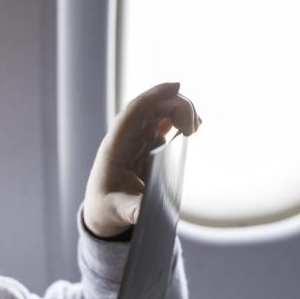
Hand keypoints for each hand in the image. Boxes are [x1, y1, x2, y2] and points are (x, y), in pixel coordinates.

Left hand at [82, 82, 200, 237]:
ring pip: (160, 109)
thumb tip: (144, 212)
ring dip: (180, 110)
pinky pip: (163, 120)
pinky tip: (192, 127)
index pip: (134, 111)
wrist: (104, 208)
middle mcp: (127, 135)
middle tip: (194, 127)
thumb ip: (132, 210)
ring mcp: (138, 136)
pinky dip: (179, 118)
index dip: (154, 95)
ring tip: (195, 128)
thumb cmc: (108, 207)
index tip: (177, 87)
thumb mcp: (119, 211)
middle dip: (176, 105)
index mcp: (116, 146)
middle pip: (152, 105)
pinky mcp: (147, 141)